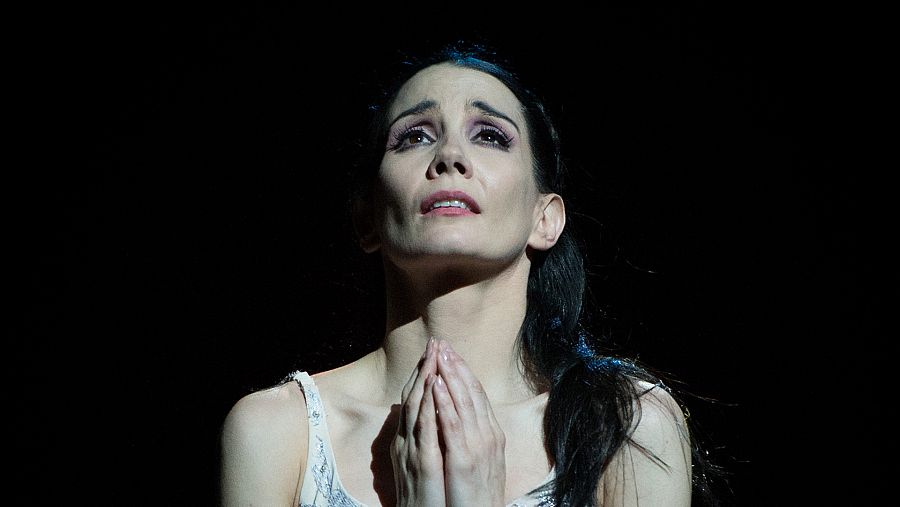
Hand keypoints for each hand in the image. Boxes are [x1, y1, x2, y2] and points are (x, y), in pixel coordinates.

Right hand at [391, 338, 445, 506]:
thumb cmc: (427, 499)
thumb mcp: (423, 464)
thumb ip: (424, 440)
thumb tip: (429, 418)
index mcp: (408, 442)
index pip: (415, 400)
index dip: (424, 374)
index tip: (435, 351)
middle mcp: (406, 443)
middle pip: (413, 397)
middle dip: (425, 368)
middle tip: (435, 342)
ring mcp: (412, 453)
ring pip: (416, 408)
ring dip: (425, 380)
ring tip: (435, 355)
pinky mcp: (422, 465)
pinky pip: (425, 430)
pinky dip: (429, 406)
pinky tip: (435, 387)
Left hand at [433, 340, 506, 506]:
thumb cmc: (478, 494)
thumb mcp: (479, 460)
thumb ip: (471, 437)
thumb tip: (459, 417)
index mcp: (491, 435)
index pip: (477, 395)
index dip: (464, 372)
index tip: (451, 353)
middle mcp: (488, 436)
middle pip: (472, 393)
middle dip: (457, 366)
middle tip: (442, 344)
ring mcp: (478, 447)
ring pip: (463, 402)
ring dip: (450, 376)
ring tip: (439, 355)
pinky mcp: (464, 459)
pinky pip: (452, 425)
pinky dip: (444, 402)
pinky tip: (435, 385)